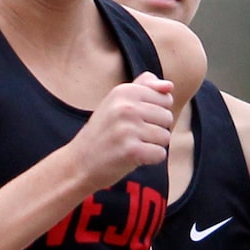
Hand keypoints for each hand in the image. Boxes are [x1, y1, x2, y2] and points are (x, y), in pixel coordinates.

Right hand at [69, 72, 174, 189]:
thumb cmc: (104, 132)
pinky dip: (151, 159)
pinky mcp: (131, 150)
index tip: (134, 120)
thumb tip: (169, 86)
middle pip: (167, 117)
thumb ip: (144, 88)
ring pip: (165, 136)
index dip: (155, 113)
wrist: (79, 163)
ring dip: (153, 145)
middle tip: (132, 135)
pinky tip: (133, 157)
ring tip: (131, 145)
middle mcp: (126, 107)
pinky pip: (160, 153)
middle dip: (155, 129)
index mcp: (124, 91)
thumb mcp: (117, 102)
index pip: (165, 99)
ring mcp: (127, 128)